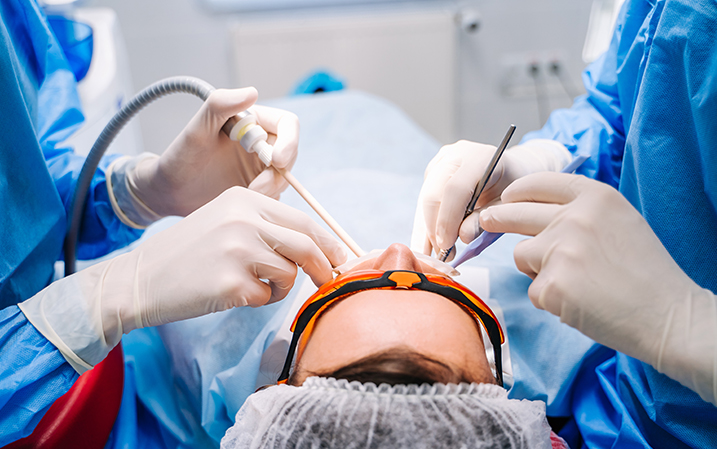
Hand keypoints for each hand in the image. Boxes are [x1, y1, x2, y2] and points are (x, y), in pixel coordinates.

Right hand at [19, 187, 346, 372]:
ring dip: (282, 287)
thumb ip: (263, 221)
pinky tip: (232, 294)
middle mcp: (243, 219)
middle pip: (307, 245)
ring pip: (290, 273)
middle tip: (330, 281)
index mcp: (244, 200)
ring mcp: (238, 250)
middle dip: (325, 267)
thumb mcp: (223, 219)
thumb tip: (315, 240)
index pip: (303, 220)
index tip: (340, 258)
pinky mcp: (231, 282)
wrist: (138, 279)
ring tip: (255, 286)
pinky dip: (259, 301)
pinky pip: (267, 298)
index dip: (329, 242)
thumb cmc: (186, 254)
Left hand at [131, 88, 299, 216]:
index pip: (287, 125)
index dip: (290, 142)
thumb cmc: (179, 157)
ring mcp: (261, 167)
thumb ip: (220, 105)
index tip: (277, 161)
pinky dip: (265, 201)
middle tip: (255, 189)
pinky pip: (275, 196)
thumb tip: (252, 91)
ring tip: (243, 196)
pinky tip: (243, 203)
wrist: (169, 192)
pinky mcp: (259, 189)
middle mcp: (260, 142)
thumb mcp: (196, 130)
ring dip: (270, 190)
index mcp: (251, 121)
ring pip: (285, 178)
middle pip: (290, 154)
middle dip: (277, 174)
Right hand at [410, 139, 569, 257]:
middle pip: (433, 194)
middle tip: (441, 255)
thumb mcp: (505, 206)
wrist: (510, 170)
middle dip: (433, 228)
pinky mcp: (432, 171)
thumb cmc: (511, 189)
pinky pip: (423, 200)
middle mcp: (455, 155)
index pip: (455, 189)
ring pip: (424, 199)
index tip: (445, 245)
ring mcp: (441, 161)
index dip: (448, 219)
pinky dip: (425, 224)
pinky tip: (429, 244)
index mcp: (478, 158)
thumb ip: (484, 220)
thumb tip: (461, 237)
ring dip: (426, 229)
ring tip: (434, 254)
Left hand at [479, 172, 716, 404]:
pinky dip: (549, 298)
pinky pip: (533, 289)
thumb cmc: (646, 272)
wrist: (667, 315)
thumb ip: (581, 211)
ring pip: (521, 255)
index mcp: (594, 197)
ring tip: (575, 282)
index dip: (517, 191)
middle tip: (485, 220)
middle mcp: (573, 218)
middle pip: (513, 213)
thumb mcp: (619, 221)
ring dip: (536, 269)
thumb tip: (535, 210)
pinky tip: (579, 302)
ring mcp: (559, 251)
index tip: (506, 198)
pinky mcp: (551, 285)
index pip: (539, 183)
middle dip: (495, 217)